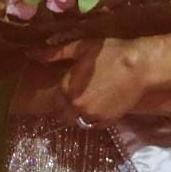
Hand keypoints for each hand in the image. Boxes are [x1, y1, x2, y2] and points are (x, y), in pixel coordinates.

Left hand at [31, 37, 152, 126]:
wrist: (140, 66)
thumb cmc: (110, 53)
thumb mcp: (81, 47)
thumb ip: (55, 53)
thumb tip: (30, 52)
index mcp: (66, 88)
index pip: (55, 99)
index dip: (61, 93)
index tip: (69, 87)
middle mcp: (76, 106)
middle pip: (63, 114)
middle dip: (68, 107)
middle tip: (80, 94)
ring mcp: (92, 116)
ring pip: (77, 121)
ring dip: (80, 113)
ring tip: (91, 99)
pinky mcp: (106, 122)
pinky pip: (93, 124)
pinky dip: (94, 117)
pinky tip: (102, 103)